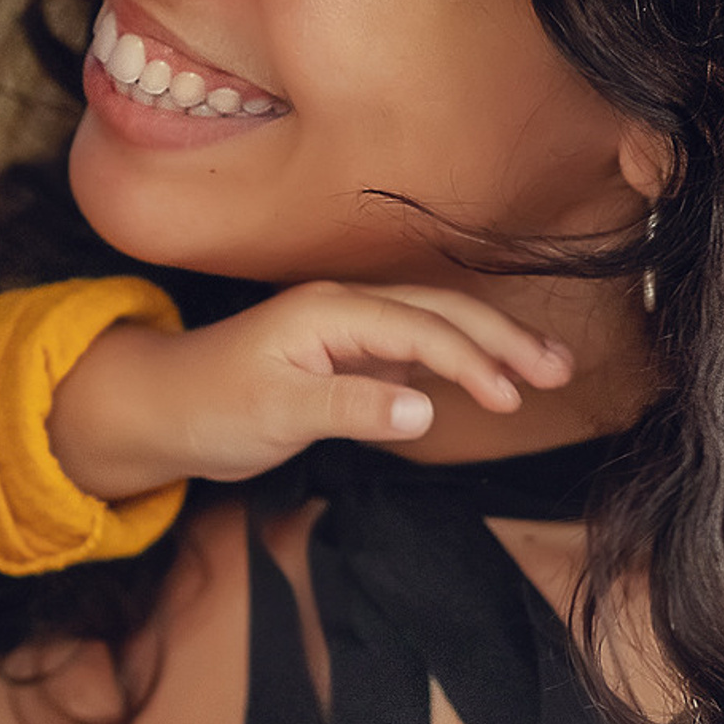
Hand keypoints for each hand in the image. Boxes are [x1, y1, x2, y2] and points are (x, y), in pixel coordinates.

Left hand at [48, 282, 573, 498]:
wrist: (163, 411)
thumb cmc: (210, 405)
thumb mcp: (276, 411)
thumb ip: (350, 408)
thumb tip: (424, 410)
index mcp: (330, 311)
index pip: (420, 328)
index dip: (471, 359)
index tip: (511, 396)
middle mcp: (345, 311)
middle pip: (441, 314)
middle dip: (502, 339)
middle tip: (560, 371)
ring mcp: (348, 334)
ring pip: (435, 330)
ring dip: (490, 348)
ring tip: (547, 371)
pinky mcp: (348, 360)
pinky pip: (416, 353)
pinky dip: (459, 365)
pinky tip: (491, 382)